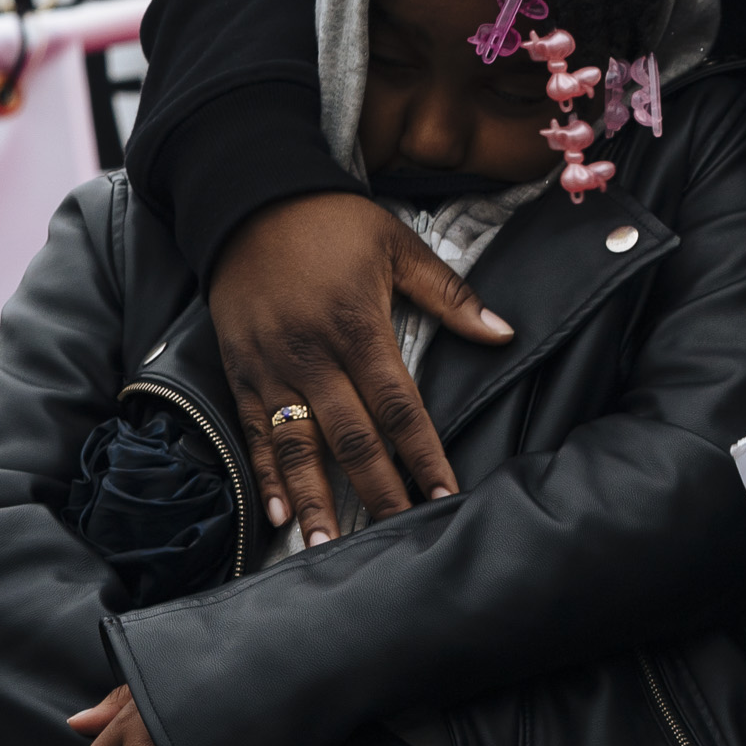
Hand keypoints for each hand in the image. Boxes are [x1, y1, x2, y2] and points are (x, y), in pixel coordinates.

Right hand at [205, 192, 512, 545]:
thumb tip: (504, 333)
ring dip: (315, 499)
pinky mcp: (240, 370)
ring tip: (329, 547)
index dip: (423, 454)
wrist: (248, 197)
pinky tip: (281, 513)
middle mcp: (312, 354)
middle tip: (399, 535)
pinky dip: (267, 474)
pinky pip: (256, 431)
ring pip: (297, 445)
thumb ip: (451, 295)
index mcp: (358, 326)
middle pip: (351, 437)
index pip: (399, 405)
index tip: (445, 494)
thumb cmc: (332, 221)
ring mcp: (271, 366)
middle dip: (377, 490)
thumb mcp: (398, 245)